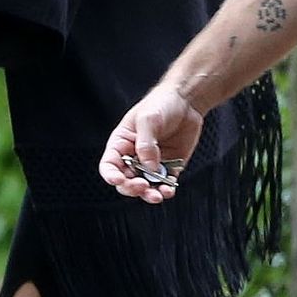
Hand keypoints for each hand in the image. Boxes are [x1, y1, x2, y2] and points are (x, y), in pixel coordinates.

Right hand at [98, 83, 203, 205]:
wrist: (187, 100)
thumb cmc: (162, 104)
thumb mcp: (148, 119)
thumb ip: (146, 144)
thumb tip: (149, 169)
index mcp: (122, 144)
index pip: (109, 165)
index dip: (111, 175)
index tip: (118, 179)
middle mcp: (134, 157)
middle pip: (126, 181)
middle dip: (132, 188)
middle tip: (142, 185)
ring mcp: (152, 164)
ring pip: (145, 187)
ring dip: (149, 194)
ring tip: (157, 196)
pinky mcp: (170, 167)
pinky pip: (165, 184)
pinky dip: (166, 190)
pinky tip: (168, 190)